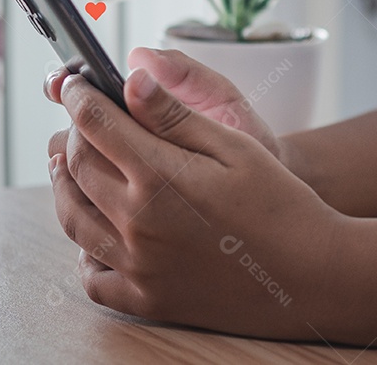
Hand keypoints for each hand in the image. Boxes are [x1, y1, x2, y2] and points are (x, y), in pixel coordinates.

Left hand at [47, 68, 342, 336]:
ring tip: (70, 165)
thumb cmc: (280, 203)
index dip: (80, 96)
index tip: (76, 84)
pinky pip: (93, 276)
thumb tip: (132, 78)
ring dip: (65, 185)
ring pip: (73, 218)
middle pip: (78, 166)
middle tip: (80, 120)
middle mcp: (137, 222)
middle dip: (72, 134)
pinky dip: (84, 251)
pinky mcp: (146, 299)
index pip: (95, 124)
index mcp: (160, 176)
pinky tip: (96, 231)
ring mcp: (138, 265)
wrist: (311, 274)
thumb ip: (175, 115)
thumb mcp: (234, 145)